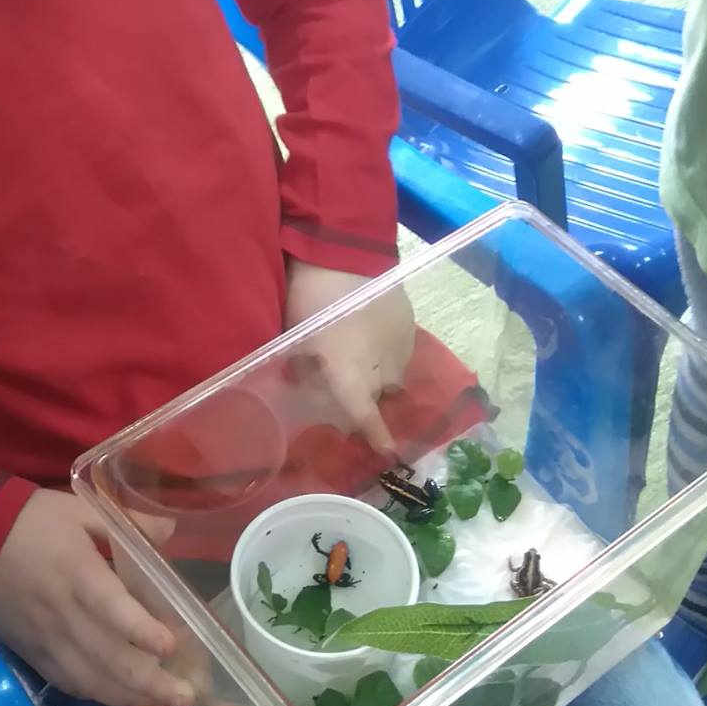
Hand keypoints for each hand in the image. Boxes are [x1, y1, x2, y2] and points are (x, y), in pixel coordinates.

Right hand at [0, 489, 193, 705]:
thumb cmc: (29, 521)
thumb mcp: (78, 508)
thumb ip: (126, 523)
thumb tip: (170, 531)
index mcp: (76, 573)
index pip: (110, 608)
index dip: (141, 630)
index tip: (172, 646)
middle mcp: (63, 615)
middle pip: (108, 658)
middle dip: (150, 683)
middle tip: (188, 697)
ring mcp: (46, 641)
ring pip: (92, 681)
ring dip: (131, 698)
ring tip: (167, 705)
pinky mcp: (33, 655)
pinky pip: (71, 684)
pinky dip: (101, 696)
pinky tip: (126, 699)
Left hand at [284, 261, 412, 456]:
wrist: (344, 251)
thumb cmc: (310, 298)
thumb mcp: (297, 336)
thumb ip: (305, 365)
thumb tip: (304, 380)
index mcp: (350, 371)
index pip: (365, 413)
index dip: (376, 434)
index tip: (389, 454)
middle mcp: (382, 363)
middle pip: (384, 394)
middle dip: (371, 397)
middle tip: (353, 388)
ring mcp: (399, 342)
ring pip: (397, 372)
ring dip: (383, 374)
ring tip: (365, 360)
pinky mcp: (409, 321)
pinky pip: (403, 349)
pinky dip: (390, 351)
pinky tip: (374, 337)